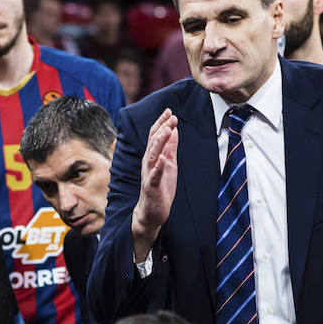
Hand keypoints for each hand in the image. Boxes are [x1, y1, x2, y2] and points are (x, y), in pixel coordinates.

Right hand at [131, 110, 177, 259]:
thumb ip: (170, 147)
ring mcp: (149, 174)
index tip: (170, 111)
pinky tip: (163, 159)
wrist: (152, 212)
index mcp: (153, 156)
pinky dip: (159, 167)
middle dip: (162, 128)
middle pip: (153, 142)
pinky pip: (154, 175)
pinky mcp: (151, 187)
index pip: (155, 136)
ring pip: (153, 155)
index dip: (162, 123)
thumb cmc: (161, 187)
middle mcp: (148, 163)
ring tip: (168, 130)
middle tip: (171, 116)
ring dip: (160, 142)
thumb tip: (174, 129)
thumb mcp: (169, 163)